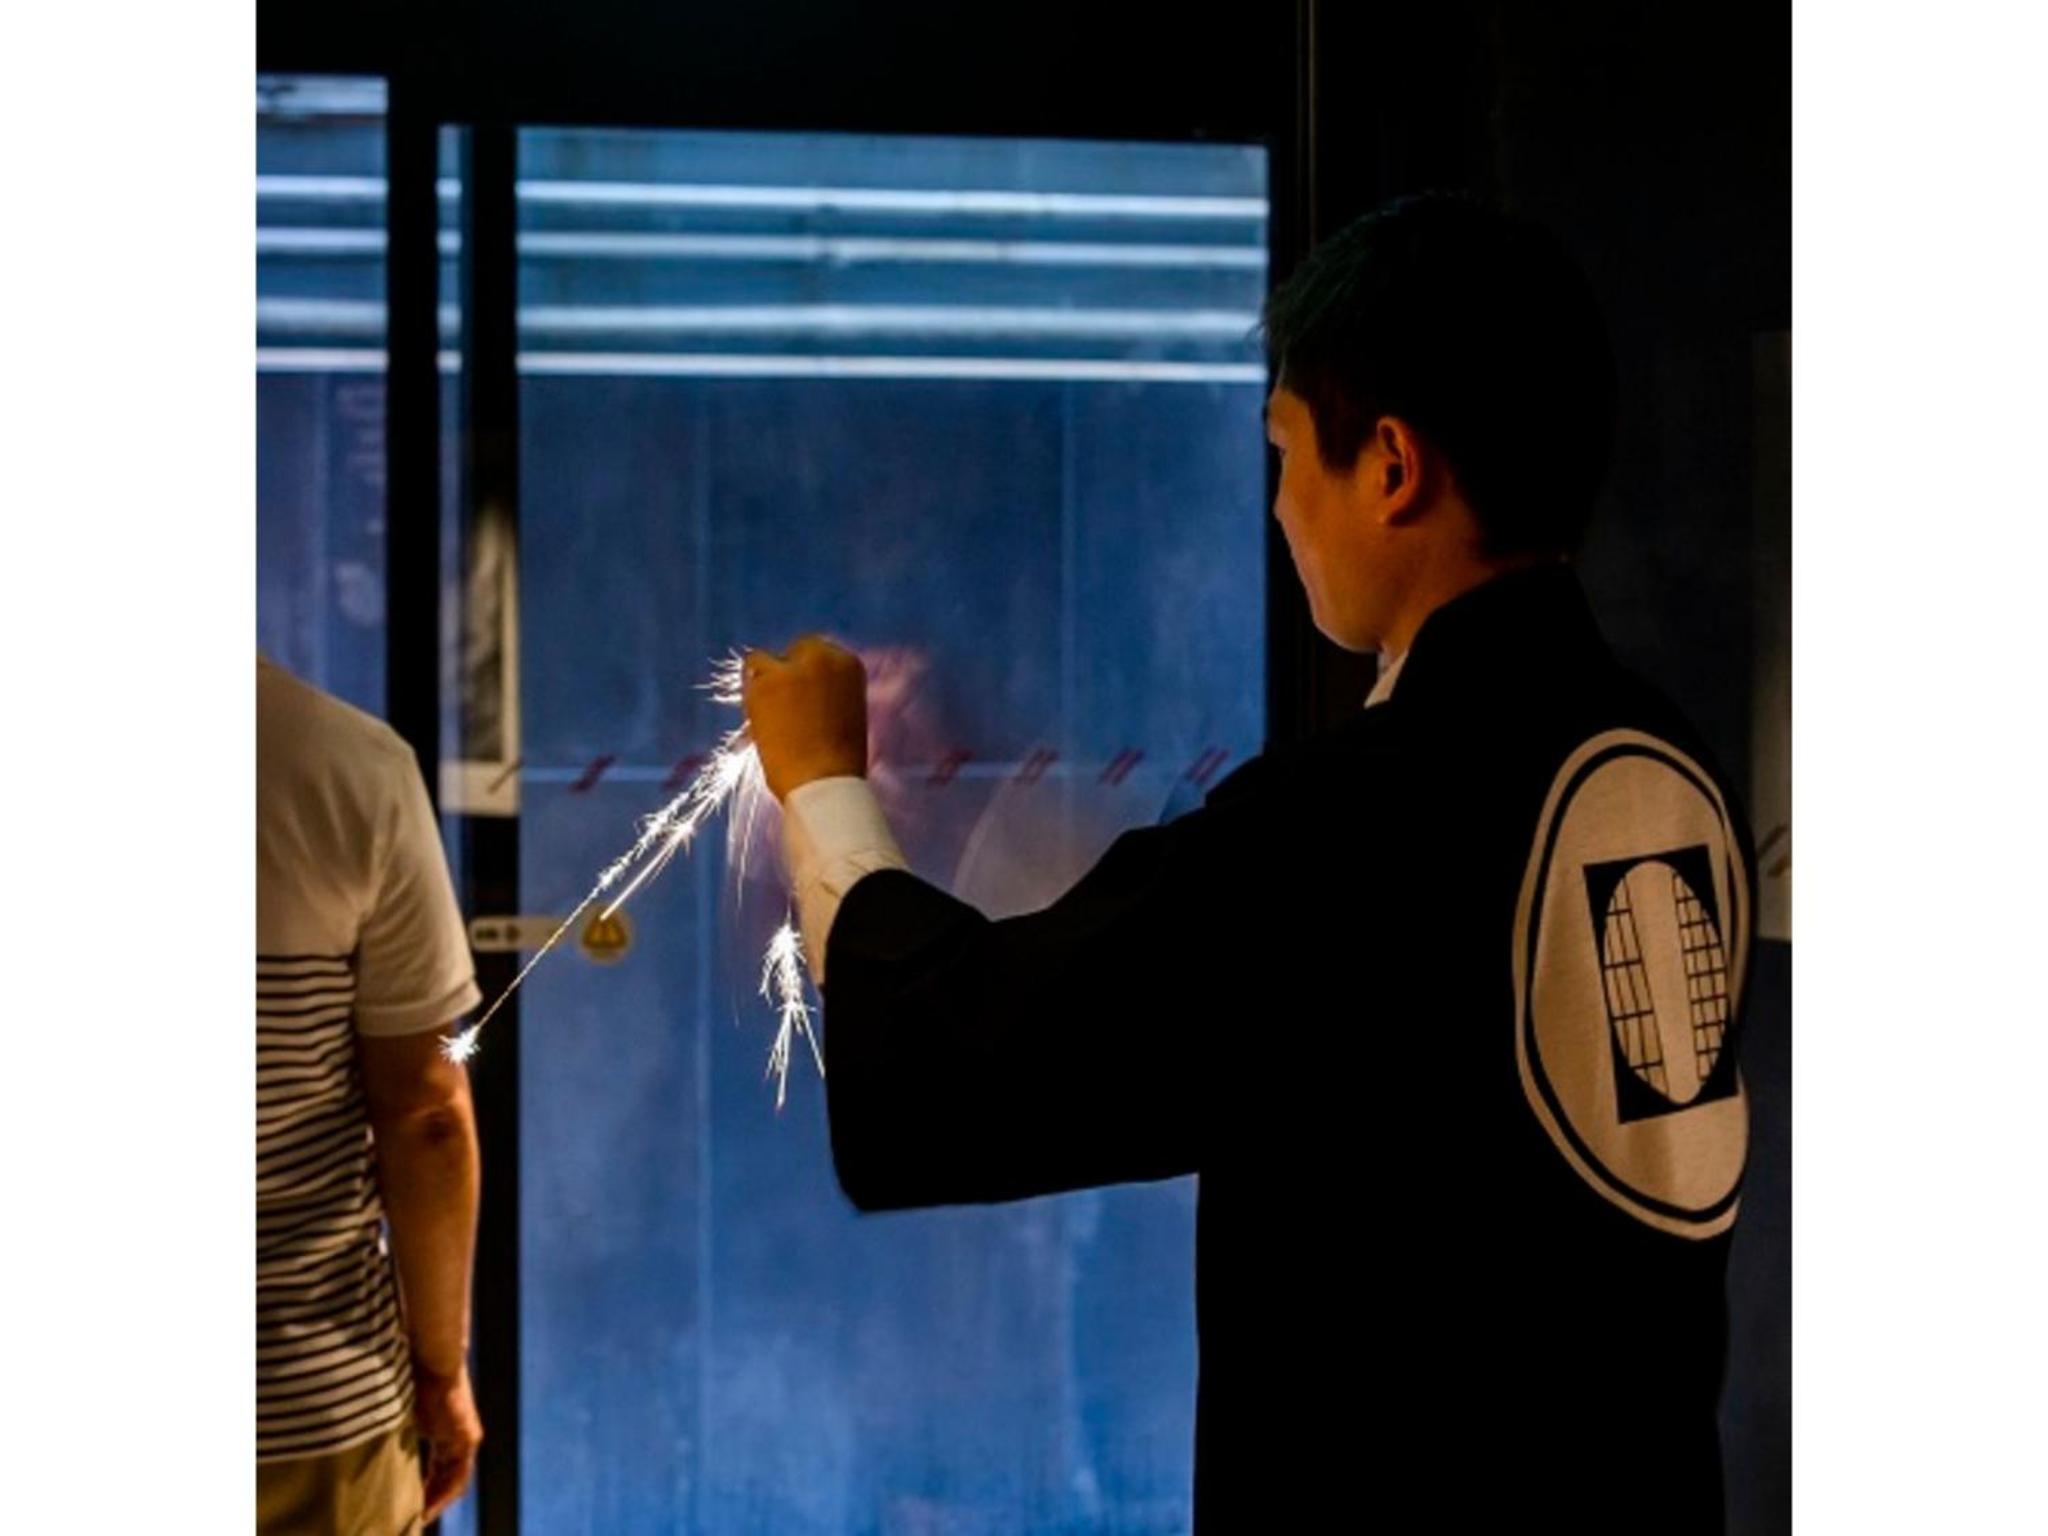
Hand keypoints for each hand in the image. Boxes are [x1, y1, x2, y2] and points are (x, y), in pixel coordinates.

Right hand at [412, 1361, 483, 1524]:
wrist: (431, 1360)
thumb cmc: (411, 1380)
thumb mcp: (402, 1416)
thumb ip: (397, 1435)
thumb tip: (369, 1447)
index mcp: (444, 1432)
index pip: (437, 1469)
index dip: (425, 1490)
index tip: (409, 1508)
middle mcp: (459, 1437)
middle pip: (447, 1478)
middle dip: (430, 1500)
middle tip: (412, 1521)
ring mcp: (466, 1438)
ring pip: (454, 1481)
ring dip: (437, 1501)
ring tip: (418, 1520)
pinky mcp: (467, 1438)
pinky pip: (458, 1475)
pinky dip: (443, 1494)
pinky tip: (428, 1508)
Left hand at [742, 636, 869, 800]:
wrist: (824, 782)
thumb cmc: (839, 761)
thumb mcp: (848, 715)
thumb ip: (828, 693)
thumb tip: (801, 690)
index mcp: (849, 665)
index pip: (821, 652)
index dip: (809, 674)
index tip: (804, 695)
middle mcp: (822, 657)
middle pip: (795, 650)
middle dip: (788, 672)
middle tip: (783, 705)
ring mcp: (791, 668)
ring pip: (764, 660)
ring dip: (765, 681)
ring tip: (770, 714)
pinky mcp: (764, 683)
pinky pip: (749, 678)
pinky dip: (751, 697)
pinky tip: (761, 722)